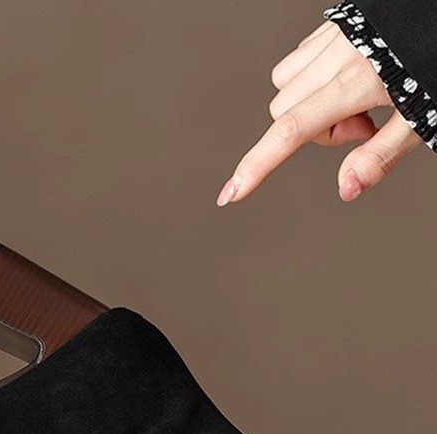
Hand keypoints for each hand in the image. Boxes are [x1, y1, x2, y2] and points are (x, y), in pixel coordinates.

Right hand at [217, 21, 421, 205]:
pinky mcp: (334, 24)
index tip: (232, 193)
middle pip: (282, 112)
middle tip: (361, 126)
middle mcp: (338, 56)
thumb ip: (382, 156)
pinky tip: (347, 77)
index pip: (291, 131)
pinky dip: (312, 79)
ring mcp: (333, 37)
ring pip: (285, 84)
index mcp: (358, 81)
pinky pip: (299, 58)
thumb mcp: (422, 117)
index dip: (257, 166)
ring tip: (355, 100)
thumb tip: (346, 190)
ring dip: (307, 105)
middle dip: (312, 132)